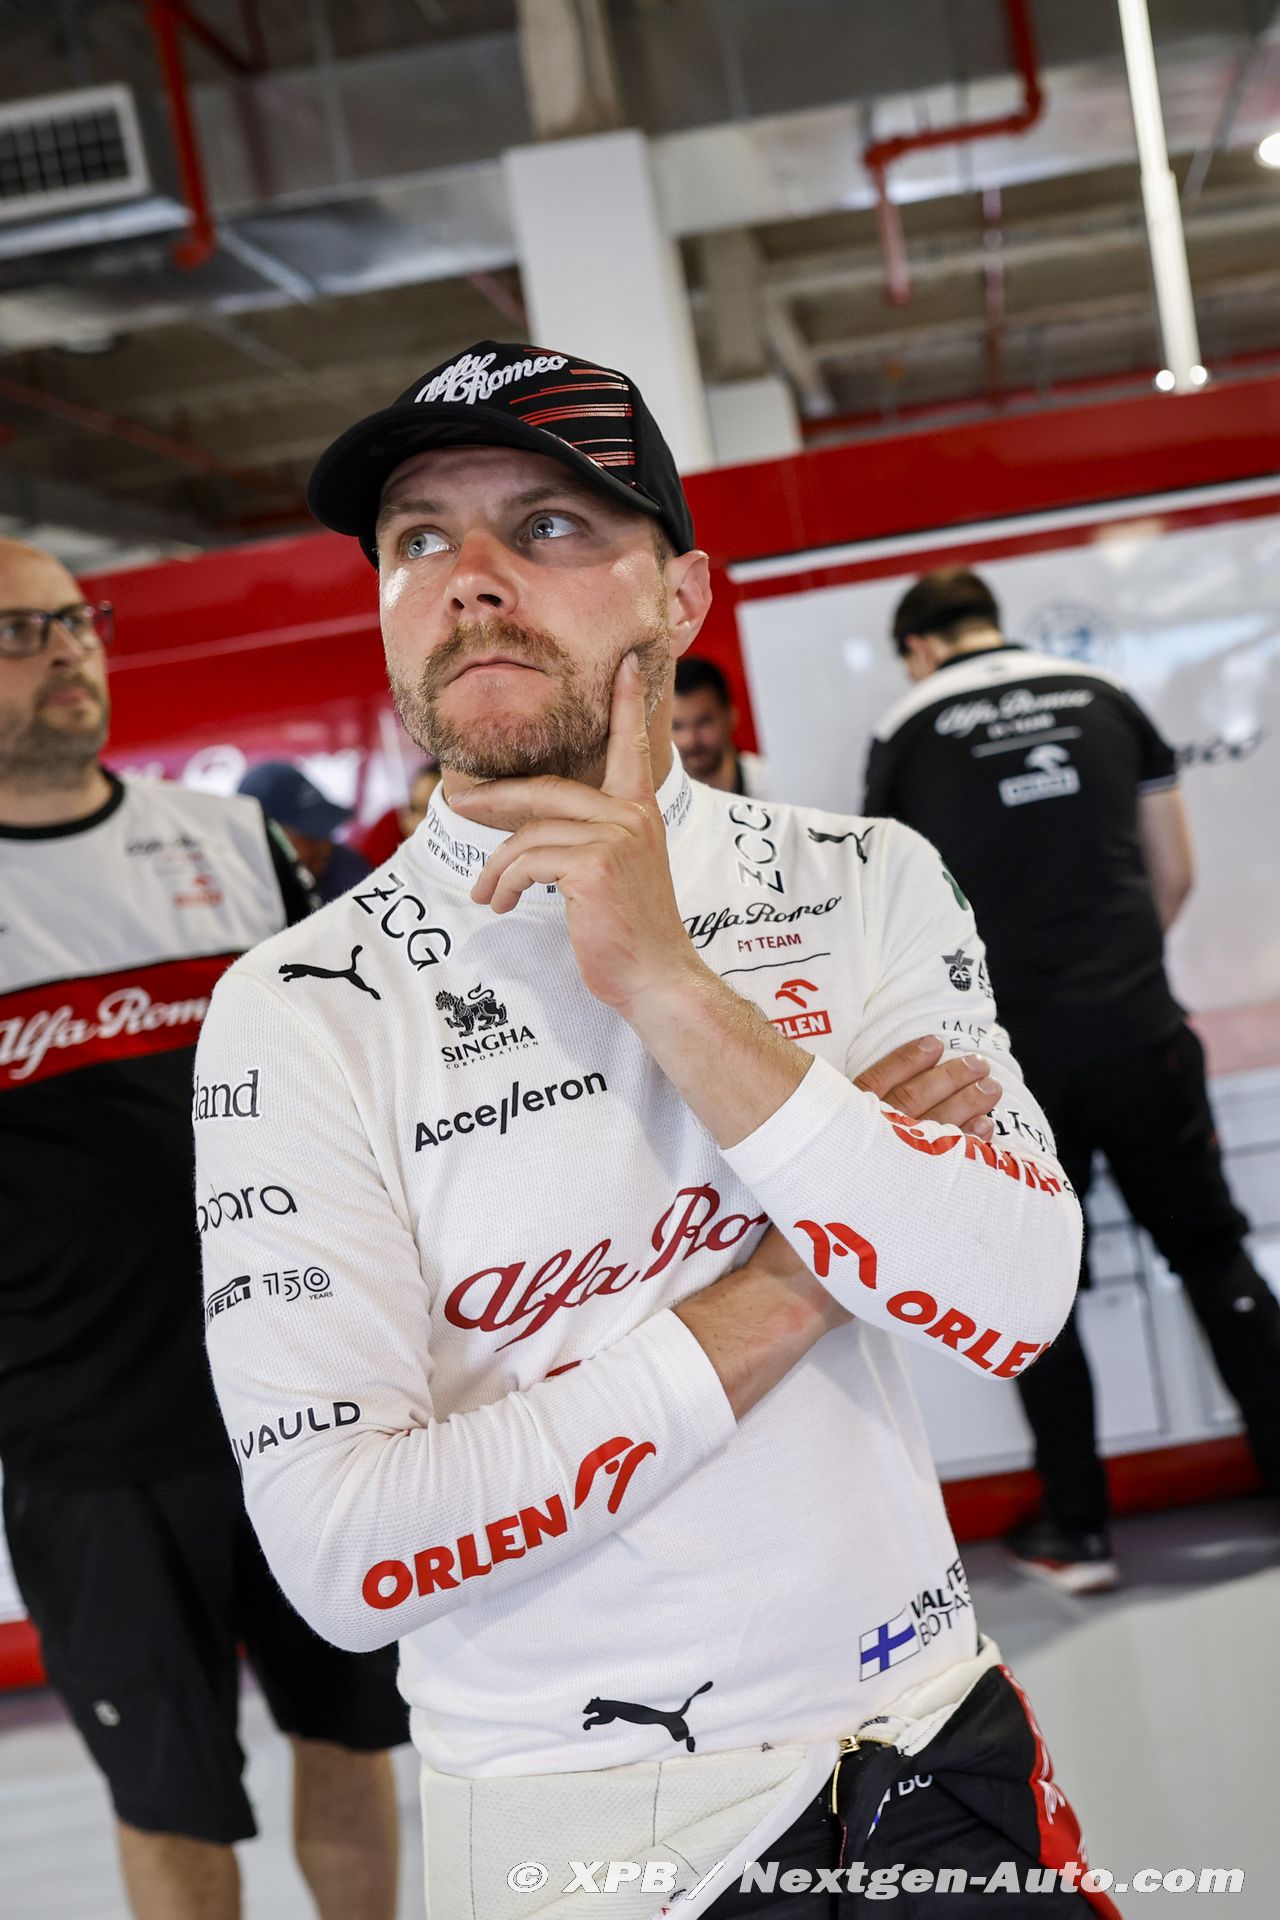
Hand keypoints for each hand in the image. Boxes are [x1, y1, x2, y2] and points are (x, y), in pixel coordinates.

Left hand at [454, 652, 700, 1016]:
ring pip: (529, 833)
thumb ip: (588, 841)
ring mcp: (614, 838)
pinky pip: (527, 861)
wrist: (656, 977)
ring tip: (487, 895)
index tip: (629, 663)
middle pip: (547, 789)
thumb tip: (527, 836)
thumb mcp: (615, 875)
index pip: (630, 748)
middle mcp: (631, 817)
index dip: (628, 703)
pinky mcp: (593, 864)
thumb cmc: (631, 933)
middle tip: (457, 802)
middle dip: (495, 797)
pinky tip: (504, 905)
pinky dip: (505, 884)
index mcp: (640, 813)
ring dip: (496, 868)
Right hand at [724, 1036, 1003, 1325]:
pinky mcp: (905, 1210)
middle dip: (950, 1079)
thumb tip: (851, 1121)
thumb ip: (826, 1148)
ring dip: (967, 1107)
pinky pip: (949, 1172)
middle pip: (916, 1103)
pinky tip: (988, 1136)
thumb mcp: (800, 1180)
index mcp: (835, 1138)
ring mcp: (886, 1181)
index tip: (932, 1043)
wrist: (793, 1288)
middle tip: (978, 1065)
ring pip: (936, 1132)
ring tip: (991, 1090)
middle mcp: (862, 1153)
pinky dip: (971, 1151)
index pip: (877, 1086)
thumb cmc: (792, 1238)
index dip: (906, 1061)